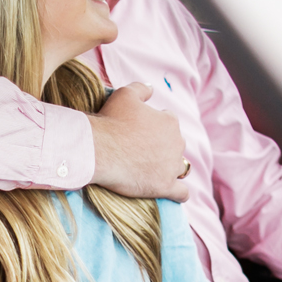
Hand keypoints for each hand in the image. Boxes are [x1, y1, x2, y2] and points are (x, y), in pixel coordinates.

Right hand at [89, 84, 188, 202]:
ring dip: (169, 168)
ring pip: (179, 167)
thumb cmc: (110, 121)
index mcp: (170, 122)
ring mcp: (172, 166)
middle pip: (175, 145)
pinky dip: (179, 193)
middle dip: (163, 148)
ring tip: (153, 171)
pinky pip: (182, 193)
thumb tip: (151, 88)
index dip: (155, 127)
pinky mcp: (166, 186)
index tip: (140, 133)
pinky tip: (172, 192)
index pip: (169, 123)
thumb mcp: (124, 94)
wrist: (99, 150)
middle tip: (142, 152)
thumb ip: (141, 88)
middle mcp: (177, 143)